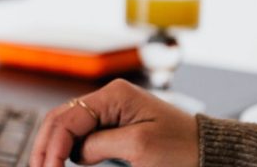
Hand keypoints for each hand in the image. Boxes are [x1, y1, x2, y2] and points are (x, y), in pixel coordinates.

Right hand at [29, 79, 197, 166]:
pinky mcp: (115, 126)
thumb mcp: (140, 146)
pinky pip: (82, 135)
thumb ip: (100, 144)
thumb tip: (75, 153)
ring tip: (45, 166)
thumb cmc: (185, 146)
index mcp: (113, 96)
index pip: (68, 119)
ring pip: (68, 127)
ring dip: (53, 147)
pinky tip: (62, 162)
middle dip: (46, 145)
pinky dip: (68, 149)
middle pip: (61, 119)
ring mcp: (110, 111)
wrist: (211, 151)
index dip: (52, 146)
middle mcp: (108, 98)